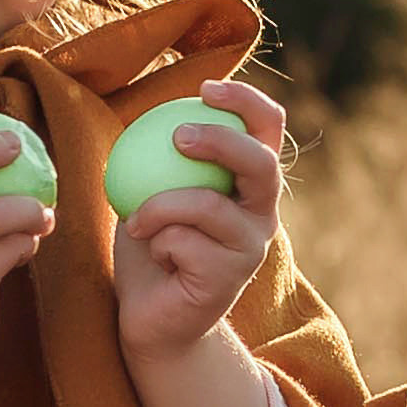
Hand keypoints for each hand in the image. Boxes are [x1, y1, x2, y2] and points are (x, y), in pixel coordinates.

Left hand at [113, 78, 283, 365]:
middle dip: (220, 141)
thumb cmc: (153, 245)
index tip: (204, 88)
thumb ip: (162, 155)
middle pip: (262, 164)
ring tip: (138, 220)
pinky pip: (184, 243)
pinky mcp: (229, 279)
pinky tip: (154, 255)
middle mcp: (263, 213)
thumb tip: (146, 106)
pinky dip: (157, 242)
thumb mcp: (153, 189)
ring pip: (209, 206)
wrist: (153, 317)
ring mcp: (250, 248)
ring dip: (160, 206)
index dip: (247, 101)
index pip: (268, 128)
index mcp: (250, 182)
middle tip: (177, 137)